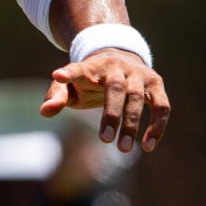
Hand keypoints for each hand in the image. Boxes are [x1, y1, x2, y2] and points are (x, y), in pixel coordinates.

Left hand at [40, 48, 169, 153]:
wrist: (119, 57)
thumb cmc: (89, 79)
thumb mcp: (71, 86)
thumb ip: (57, 96)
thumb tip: (44, 112)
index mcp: (92, 66)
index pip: (79, 68)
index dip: (69, 72)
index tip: (58, 75)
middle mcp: (116, 66)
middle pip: (116, 88)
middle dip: (111, 114)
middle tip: (105, 140)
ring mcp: (138, 74)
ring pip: (138, 97)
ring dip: (132, 124)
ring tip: (123, 149)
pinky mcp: (155, 83)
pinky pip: (161, 106)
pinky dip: (157, 126)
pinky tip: (148, 146)